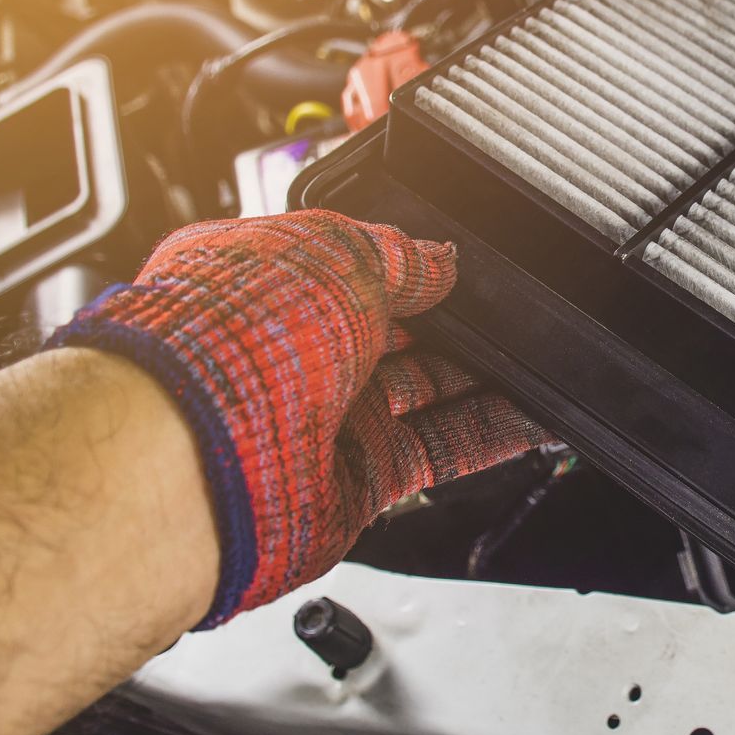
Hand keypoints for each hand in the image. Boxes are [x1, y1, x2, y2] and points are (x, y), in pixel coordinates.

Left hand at [49, 210, 548, 625]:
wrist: (190, 461)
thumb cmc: (223, 341)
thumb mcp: (333, 250)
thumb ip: (401, 253)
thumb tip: (443, 256)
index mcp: (271, 278)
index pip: (359, 264)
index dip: (417, 261)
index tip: (471, 261)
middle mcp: (294, 352)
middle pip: (400, 331)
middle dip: (459, 320)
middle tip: (516, 308)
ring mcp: (324, 420)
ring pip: (427, 390)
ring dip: (488, 376)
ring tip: (544, 356)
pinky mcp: (354, 484)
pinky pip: (438, 450)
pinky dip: (492, 432)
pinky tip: (535, 413)